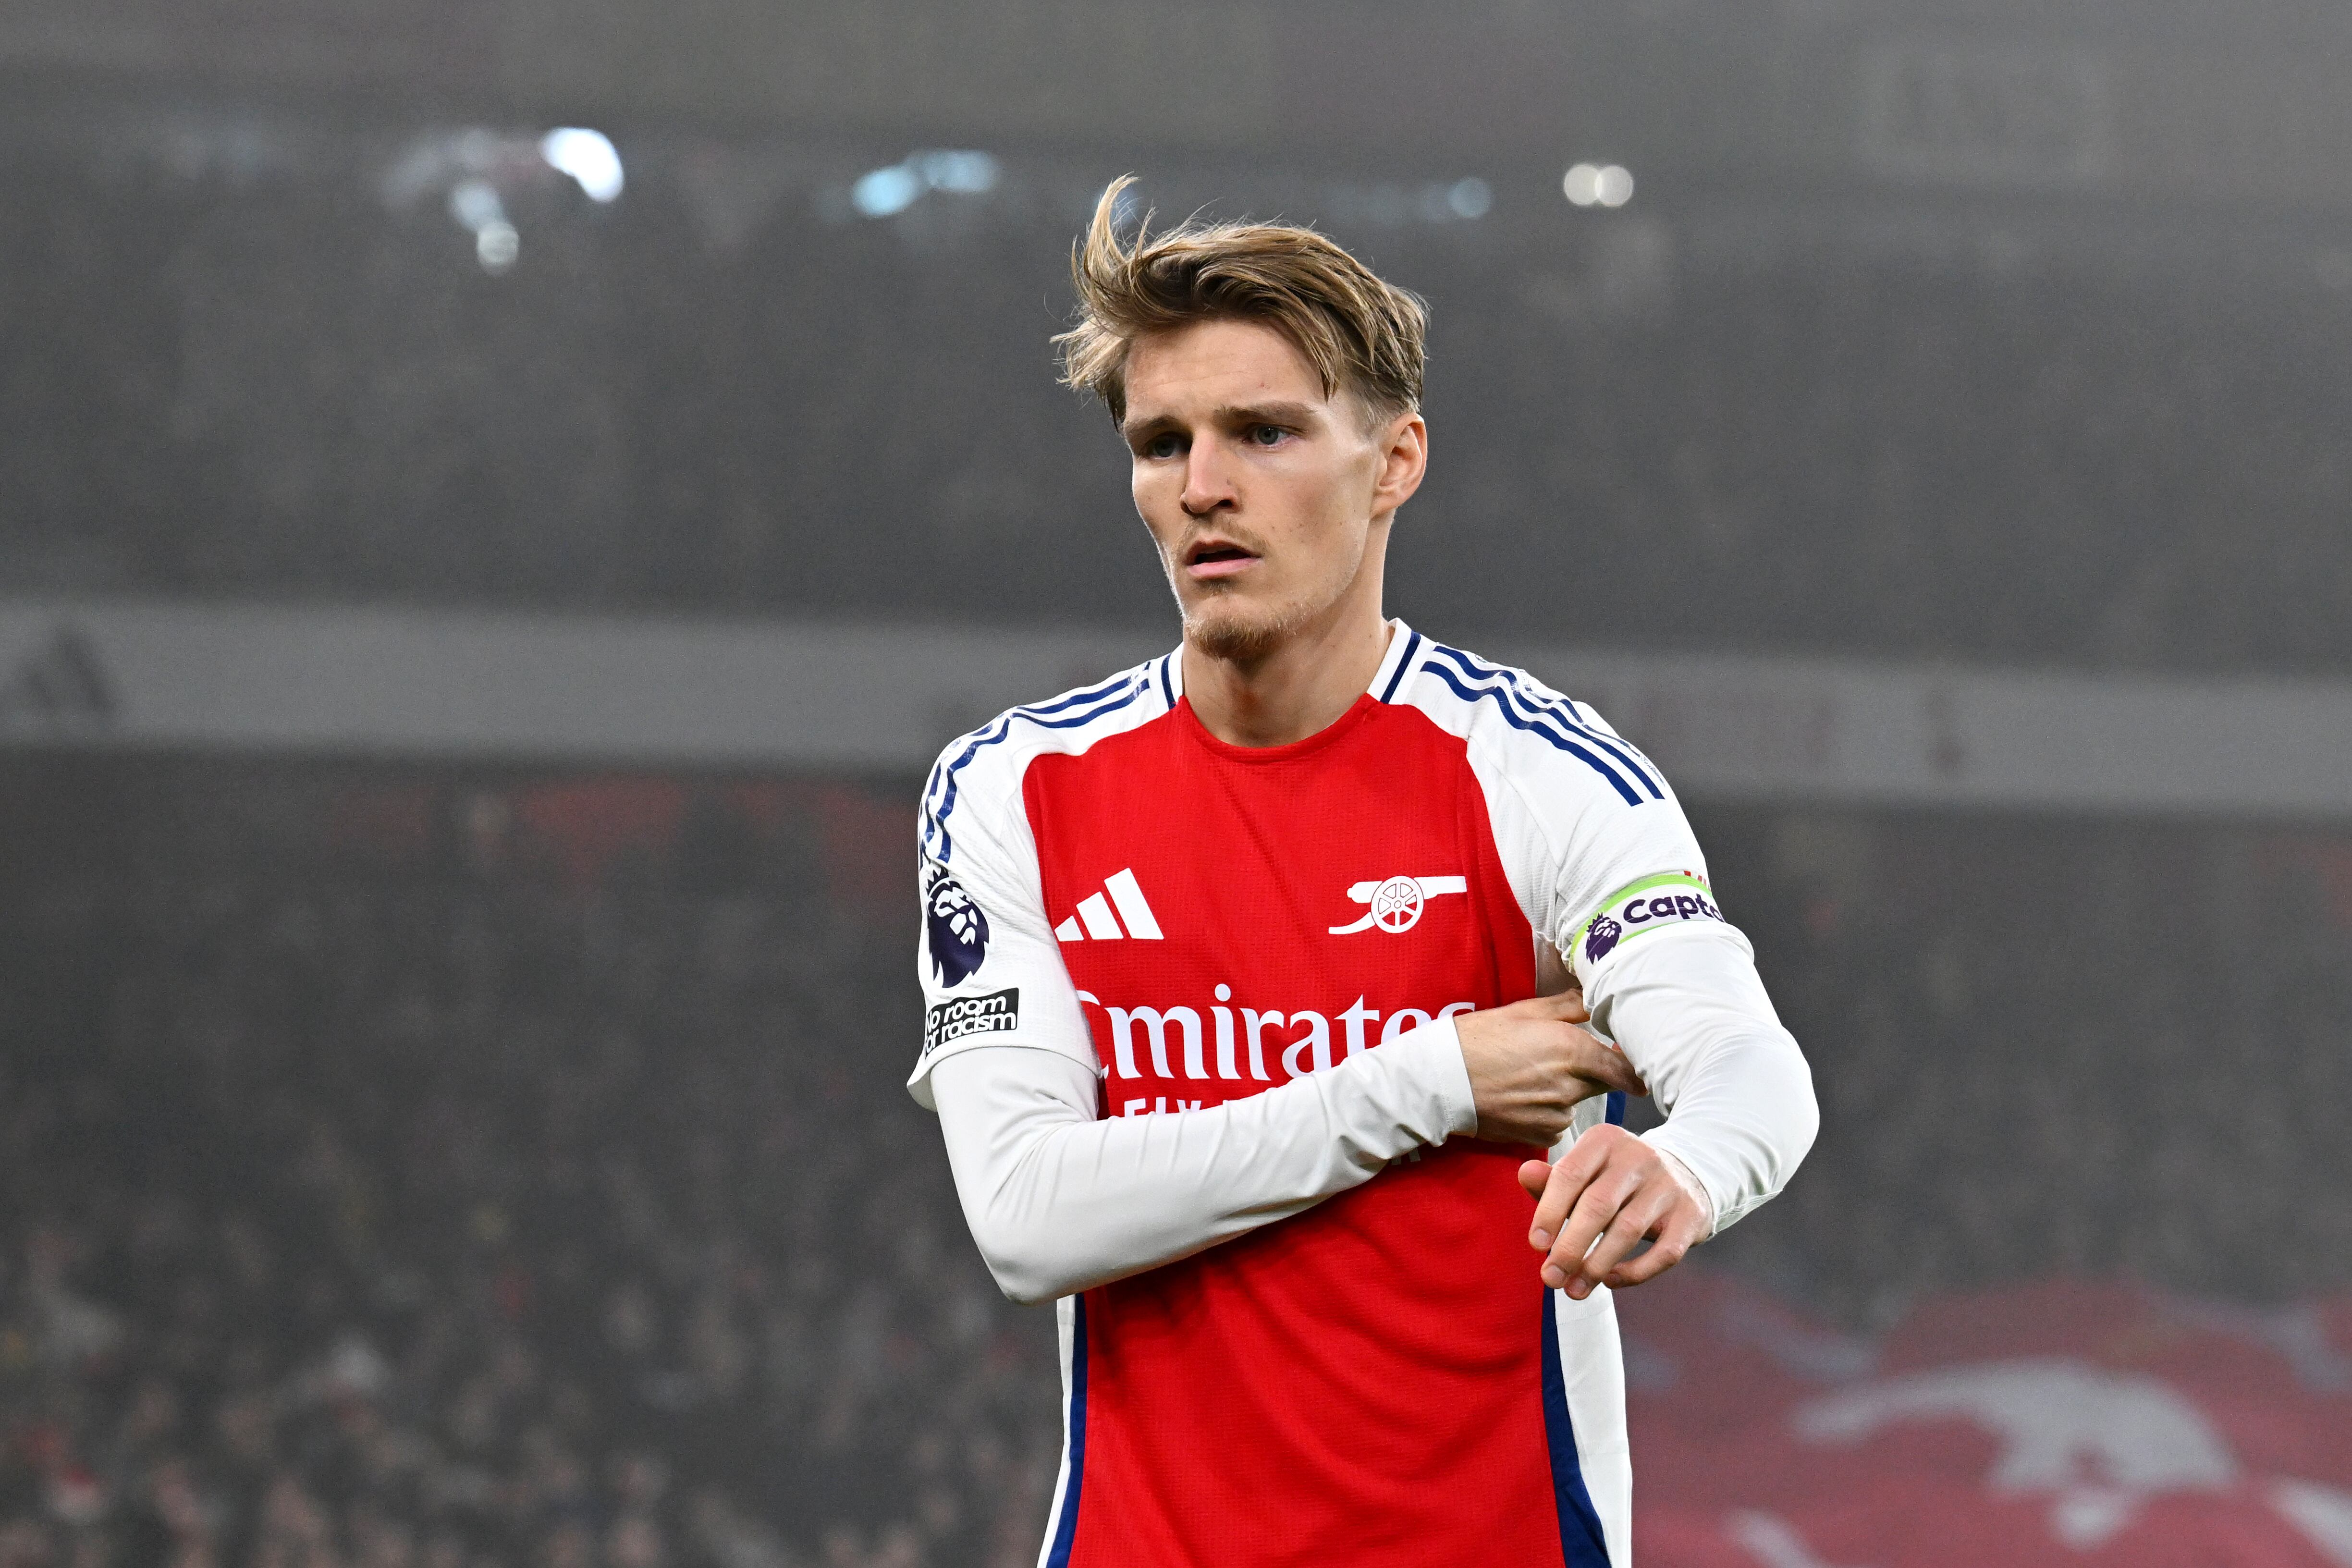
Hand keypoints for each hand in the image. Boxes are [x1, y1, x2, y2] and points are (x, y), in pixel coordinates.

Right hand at [1454, 991, 1646, 1145]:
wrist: (1441, 1080)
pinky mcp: (1540, 1133)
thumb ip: (1569, 1007)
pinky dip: (1548, 1111)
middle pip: (1602, 1083)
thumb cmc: (1479, 1038)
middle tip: (1563, 1061)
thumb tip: (1596, 999)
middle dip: (1593, 1073)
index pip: (1625, 1069)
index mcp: (1572, 1050)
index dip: (1635, 1069)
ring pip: (1577, 1101)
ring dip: (1567, 1092)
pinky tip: (1523, 1098)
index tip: (1639, 1068)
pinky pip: (1558, 1121)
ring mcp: (1556, 1113)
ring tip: (1531, 1078)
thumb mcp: (1524, 1012)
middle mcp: (1571, 1085)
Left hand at [1517, 1126, 1709, 1298]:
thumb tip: (1525, 1174)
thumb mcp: (1586, 1171)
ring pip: (1628, 1230)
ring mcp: (1668, 1185)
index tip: (1536, 1246)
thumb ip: (1554, 1179)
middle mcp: (1639, 1157)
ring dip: (1596, 1266)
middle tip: (1550, 1278)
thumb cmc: (1617, 1179)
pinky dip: (1635, 1271)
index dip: (1549, 1212)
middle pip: (1597, 1205)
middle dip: (1570, 1247)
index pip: (1570, 1174)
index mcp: (1605, 1140)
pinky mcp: (1691, 1214)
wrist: (1684, 1174)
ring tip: (1574, 1290)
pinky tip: (1610, 1281)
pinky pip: (1664, 1251)